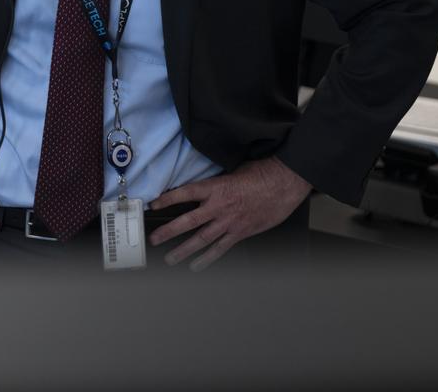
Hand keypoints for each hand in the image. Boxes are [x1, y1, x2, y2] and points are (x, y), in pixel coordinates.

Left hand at [147, 156, 310, 270]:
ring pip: (201, 239)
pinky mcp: (241, 233)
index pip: (184, 193)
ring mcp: (229, 222)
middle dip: (168, 232)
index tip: (153, 205)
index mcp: (215, 188)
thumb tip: (203, 187)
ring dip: (183, 251)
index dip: (167, 200)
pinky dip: (207, 259)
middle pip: (187, 221)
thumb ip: (216, 183)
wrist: (284, 183)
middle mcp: (218, 207)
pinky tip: (196, 266)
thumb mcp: (232, 171)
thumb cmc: (261, 174)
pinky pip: (220, 249)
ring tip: (169, 259)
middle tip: (153, 240)